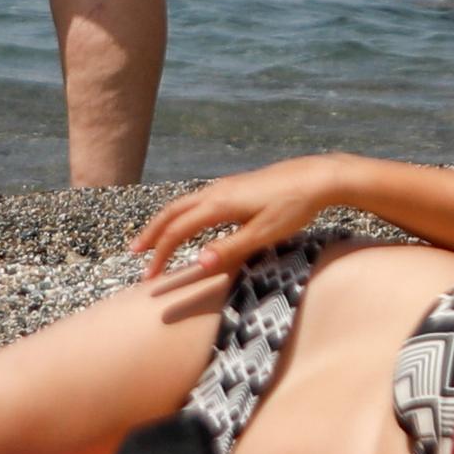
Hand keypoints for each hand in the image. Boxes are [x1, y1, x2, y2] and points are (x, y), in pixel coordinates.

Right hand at [127, 155, 356, 284]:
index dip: (160, 254)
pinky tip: (189, 223)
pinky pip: (198, 200)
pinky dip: (183, 214)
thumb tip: (196, 264)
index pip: (177, 230)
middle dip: (152, 233)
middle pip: (172, 212)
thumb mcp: (264, 234)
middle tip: (134, 253)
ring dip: (165, 222)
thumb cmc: (294, 207)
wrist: (319, 176)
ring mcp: (226, 186)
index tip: (150, 276)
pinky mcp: (237, 186)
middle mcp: (216, 191)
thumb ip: (229, 249)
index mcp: (219, 204)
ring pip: (184, 203)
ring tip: (153, 238)